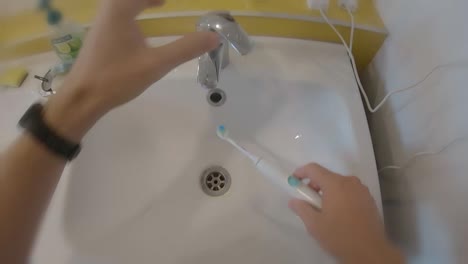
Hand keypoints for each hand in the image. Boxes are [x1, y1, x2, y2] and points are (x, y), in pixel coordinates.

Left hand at [44, 0, 218, 140]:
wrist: (82, 97)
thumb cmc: (117, 78)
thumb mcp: (156, 64)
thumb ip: (185, 49)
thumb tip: (214, 37)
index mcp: (121, 8)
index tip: (174, 2)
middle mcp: (109, 8)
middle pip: (133, 0)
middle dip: (152, 1)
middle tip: (166, 4)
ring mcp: (102, 21)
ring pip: (124, 4)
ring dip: (142, 4)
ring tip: (160, 4)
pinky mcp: (100, 34)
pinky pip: (119, 11)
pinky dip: (134, 10)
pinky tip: (142, 24)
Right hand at [289, 163, 403, 263]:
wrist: (370, 252)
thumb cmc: (339, 236)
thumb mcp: (314, 224)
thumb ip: (302, 209)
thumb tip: (294, 201)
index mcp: (335, 184)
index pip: (314, 169)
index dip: (301, 172)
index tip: (294, 181)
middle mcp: (350, 182)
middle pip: (327, 176)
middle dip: (315, 185)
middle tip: (309, 201)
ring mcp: (362, 190)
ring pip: (339, 184)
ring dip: (328, 192)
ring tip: (324, 210)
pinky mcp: (369, 199)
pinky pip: (350, 191)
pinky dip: (341, 197)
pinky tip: (339, 214)